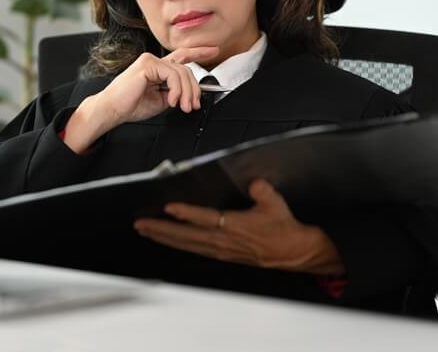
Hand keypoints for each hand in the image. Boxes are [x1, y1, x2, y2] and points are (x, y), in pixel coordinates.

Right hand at [62, 46, 217, 153]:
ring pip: (181, 73)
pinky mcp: (147, 65)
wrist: (112, 109)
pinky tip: (171, 100)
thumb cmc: (130, 105)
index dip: (199, 52)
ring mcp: (150, 60)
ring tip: (183, 106)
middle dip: (194, 89)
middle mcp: (154, 61)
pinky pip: (172, 75)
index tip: (214, 50)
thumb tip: (190, 94)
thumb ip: (174, 92)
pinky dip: (176, 89)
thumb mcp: (160, 100)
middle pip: (185, 69)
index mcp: (157, 68)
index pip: (181, 56)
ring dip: (186, 93)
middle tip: (192, 105)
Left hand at [133, 179, 345, 275]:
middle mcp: (224, 241)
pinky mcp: (223, 255)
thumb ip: (262, 191)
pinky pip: (194, 250)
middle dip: (161, 229)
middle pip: (186, 236)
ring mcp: (222, 250)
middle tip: (140, 223)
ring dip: (164, 238)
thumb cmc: (285, 228)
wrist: (297, 252)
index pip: (205, 219)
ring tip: (145, 231)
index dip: (186, 213)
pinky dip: (177, 245)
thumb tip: (253, 182)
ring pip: (186, 245)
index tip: (168, 208)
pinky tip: (166, 241)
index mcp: (235, 227)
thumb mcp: (276, 205)